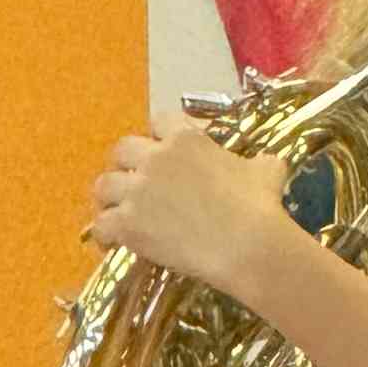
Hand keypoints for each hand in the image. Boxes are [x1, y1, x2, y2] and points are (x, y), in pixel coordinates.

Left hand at [87, 114, 288, 295]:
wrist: (248, 245)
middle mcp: (155, 158)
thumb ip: (256, 160)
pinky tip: (115, 241)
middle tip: (139, 184)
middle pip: (121, 150)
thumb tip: (266, 162)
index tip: (165, 151)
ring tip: (120, 212)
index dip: (159, 136)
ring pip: (104, 186)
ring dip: (111, 198)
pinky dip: (106, 233)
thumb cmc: (260, 205)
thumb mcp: (267, 169)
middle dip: (127, 165)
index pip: (159, 121)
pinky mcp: (128, 224)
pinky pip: (101, 224)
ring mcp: (137, 191)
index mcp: (185, 138)